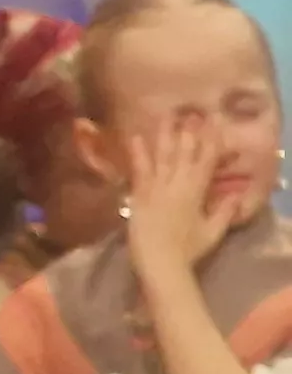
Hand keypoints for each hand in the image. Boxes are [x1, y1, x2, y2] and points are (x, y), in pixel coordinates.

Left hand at [123, 111, 249, 279]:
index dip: (211, 141)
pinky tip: (135, 137)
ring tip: (166, 115)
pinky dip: (138, 152)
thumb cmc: (189, 249)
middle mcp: (176, 184)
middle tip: (191, 111)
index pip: (206, 161)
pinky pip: (139, 169)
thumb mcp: (213, 231)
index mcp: (196, 192)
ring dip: (165, 134)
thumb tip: (238, 194)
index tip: (214, 123)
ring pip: (162, 155)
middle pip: (184, 153)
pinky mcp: (138, 193)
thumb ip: (224, 211)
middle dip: (189, 131)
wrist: (159, 261)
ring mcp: (155, 187)